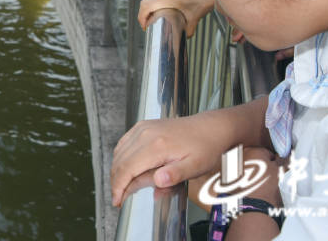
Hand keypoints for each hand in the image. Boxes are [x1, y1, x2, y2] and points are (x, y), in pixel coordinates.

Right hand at [111, 115, 228, 206]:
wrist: (211, 127)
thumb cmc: (205, 148)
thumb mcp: (196, 166)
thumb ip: (176, 174)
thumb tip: (158, 181)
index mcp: (157, 145)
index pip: (127, 168)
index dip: (118, 187)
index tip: (117, 201)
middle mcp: (146, 134)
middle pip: (120, 161)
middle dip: (116, 181)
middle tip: (119, 198)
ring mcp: (143, 128)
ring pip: (119, 151)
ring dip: (117, 170)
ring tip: (122, 187)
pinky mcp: (144, 126)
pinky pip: (124, 143)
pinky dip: (121, 158)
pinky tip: (126, 168)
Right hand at [138, 0, 213, 32]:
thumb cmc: (203, 0)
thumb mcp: (194, 19)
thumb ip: (187, 30)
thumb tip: (183, 38)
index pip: (146, 7)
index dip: (141, 18)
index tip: (144, 27)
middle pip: (144, 1)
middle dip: (141, 13)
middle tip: (145, 24)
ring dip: (145, 6)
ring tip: (149, 16)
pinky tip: (156, 6)